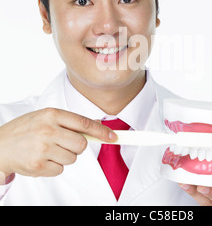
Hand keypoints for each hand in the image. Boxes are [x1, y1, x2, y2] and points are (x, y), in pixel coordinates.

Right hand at [0, 108, 116, 177]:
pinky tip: (42, 158)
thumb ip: (69, 121)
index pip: (84, 123)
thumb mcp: (45, 117)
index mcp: (52, 114)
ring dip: (65, 156)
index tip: (114, 137)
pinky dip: (55, 166)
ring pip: (73, 158)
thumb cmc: (25, 129)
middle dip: (78, 146)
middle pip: (82, 144)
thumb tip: (95, 127)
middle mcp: (48, 130)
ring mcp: (43, 149)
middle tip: (64, 143)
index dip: (102, 132)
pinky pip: (61, 169)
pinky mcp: (38, 166)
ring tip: (48, 150)